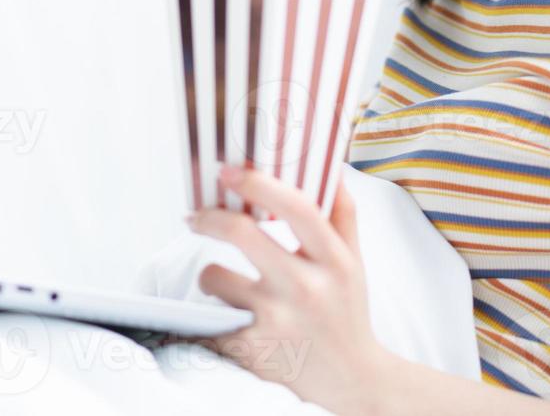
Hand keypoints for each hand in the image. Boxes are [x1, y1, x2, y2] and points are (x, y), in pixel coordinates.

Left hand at [172, 165, 396, 414]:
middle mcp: (307, 289)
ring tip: (223, 284)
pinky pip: (209, 320)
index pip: (297, 207)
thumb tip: (330, 166)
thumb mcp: (354, 263)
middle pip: (243, 234)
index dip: (258, 183)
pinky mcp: (252, 351)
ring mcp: (277, 321)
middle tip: (195, 217)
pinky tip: (224, 320)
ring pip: (215, 278)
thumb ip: (342, 214)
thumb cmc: (347, 314)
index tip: (229, 171)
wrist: (351, 383)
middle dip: (209, 218)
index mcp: (334, 261)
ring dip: (211, 276)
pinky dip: (210, 316)